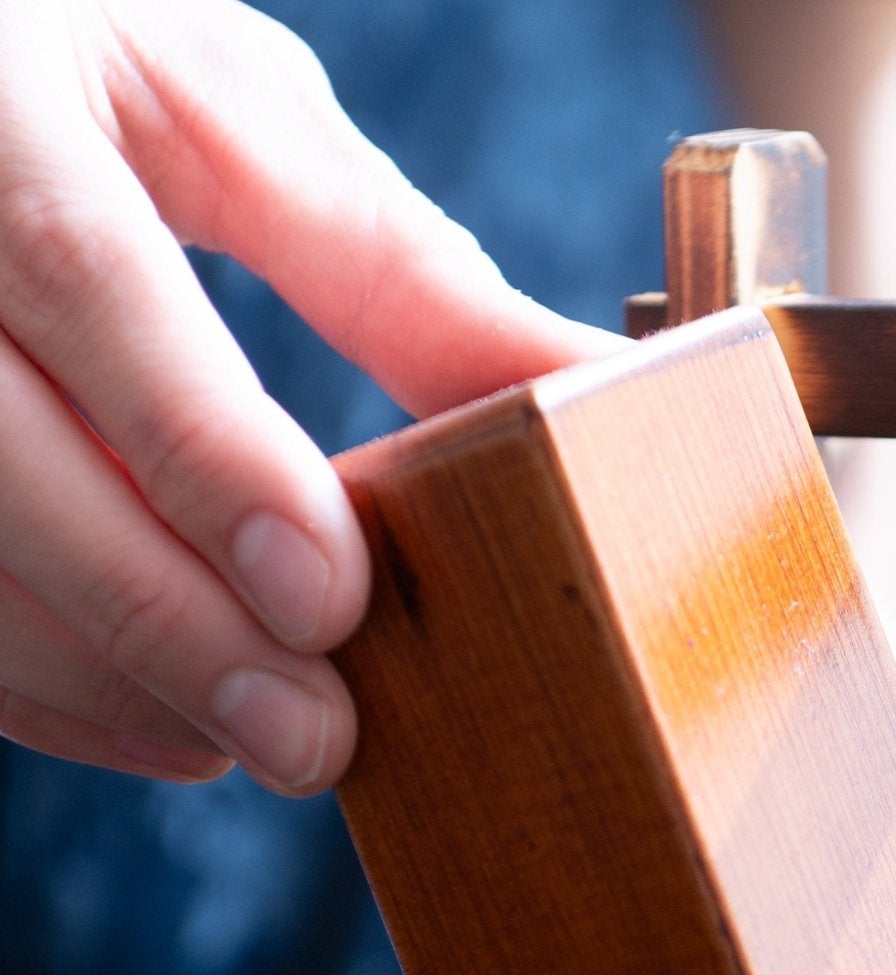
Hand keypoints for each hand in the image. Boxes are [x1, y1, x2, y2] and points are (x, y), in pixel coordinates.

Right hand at [0, 0, 622, 793]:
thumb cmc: (88, 67)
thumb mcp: (233, 118)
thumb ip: (396, 268)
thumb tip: (589, 387)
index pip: (80, 276)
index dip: (204, 452)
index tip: (329, 599)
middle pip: (0, 455)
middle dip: (167, 620)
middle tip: (313, 739)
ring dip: (112, 675)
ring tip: (262, 739)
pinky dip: (46, 688)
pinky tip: (170, 728)